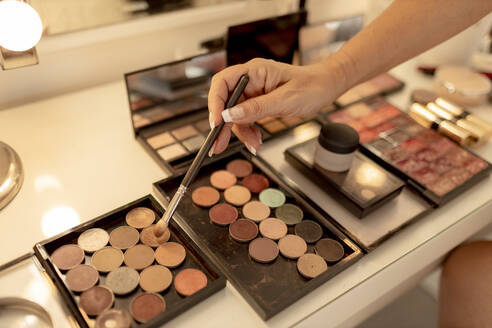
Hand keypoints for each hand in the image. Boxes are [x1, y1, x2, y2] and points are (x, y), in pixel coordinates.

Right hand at [208, 57, 344, 154]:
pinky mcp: (257, 104)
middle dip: (221, 125)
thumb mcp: (285, 100)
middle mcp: (250, 81)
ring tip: (253, 145)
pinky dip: (248, 132)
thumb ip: (256, 108)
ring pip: (234, 115)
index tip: (216, 123)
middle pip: (224, 101)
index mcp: (254, 71)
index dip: (215, 102)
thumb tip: (230, 115)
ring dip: (239, 132)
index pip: (223, 83)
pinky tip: (256, 141)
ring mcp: (253, 93)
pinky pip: (245, 120)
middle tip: (218, 145)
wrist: (326, 88)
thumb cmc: (311, 87)